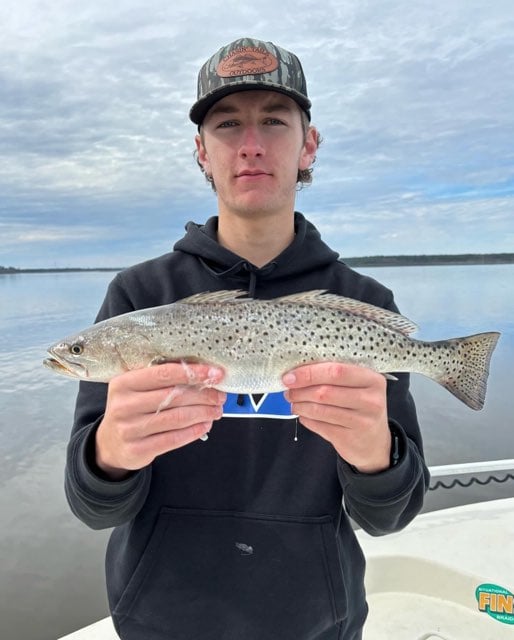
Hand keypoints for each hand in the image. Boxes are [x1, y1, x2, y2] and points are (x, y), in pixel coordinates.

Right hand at [95, 363, 225, 478]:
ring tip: (216, 410)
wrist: (110, 443)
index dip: (193, 373)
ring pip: (177, 418)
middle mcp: (124, 405)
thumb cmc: (131, 410)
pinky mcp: (137, 449)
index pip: (164, 374)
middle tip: (220, 395)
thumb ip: (161, 380)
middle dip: (203, 395)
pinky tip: (205, 425)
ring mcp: (129, 429)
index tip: (214, 374)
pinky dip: (194, 431)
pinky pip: (173, 439)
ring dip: (203, 413)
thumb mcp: (135, 390)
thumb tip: (202, 374)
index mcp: (124, 383)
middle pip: (174, 396)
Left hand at [283, 362, 391, 473]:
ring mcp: (362, 421)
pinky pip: (319, 426)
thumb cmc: (361, 406)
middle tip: (289, 391)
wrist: (374, 443)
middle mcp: (371, 400)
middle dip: (300, 391)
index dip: (309, 373)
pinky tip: (304, 415)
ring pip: (320, 410)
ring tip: (294, 403)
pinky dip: (306, 419)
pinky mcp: (350, 438)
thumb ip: (334, 376)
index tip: (290, 376)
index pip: (336, 371)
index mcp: (373, 379)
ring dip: (300, 405)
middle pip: (325, 392)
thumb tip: (297, 372)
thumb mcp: (358, 386)